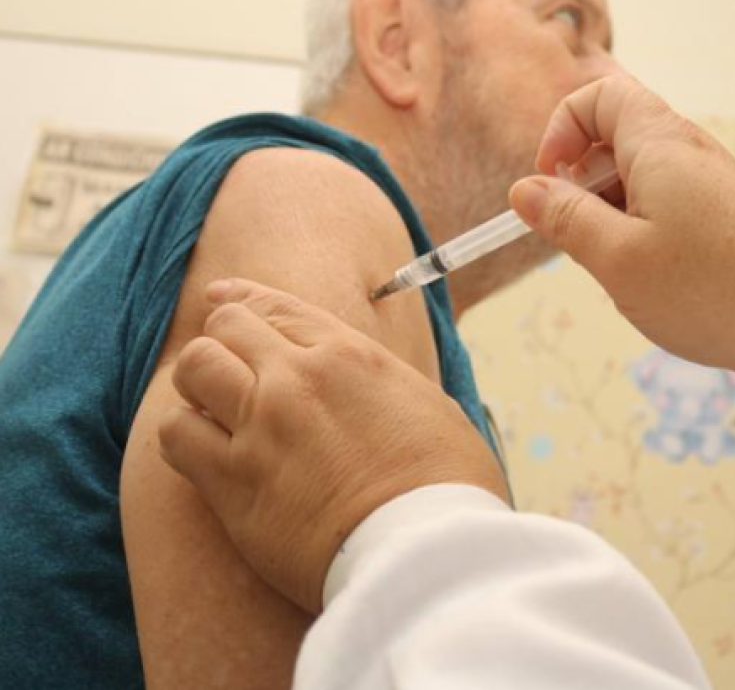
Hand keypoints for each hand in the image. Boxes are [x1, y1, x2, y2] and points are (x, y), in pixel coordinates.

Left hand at [157, 278, 509, 614]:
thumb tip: (368, 385)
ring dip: (199, 382)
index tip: (221, 297)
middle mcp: (297, 379)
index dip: (242, 298)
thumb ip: (383, 383)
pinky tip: (205, 448)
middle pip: (226, 327)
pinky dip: (184, 433)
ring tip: (213, 408)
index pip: (277, 307)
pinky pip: (175, 435)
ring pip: (193, 369)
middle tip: (227, 363)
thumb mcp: (430, 404)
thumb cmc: (447, 484)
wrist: (425, 550)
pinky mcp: (233, 484)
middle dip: (223, 339)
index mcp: (350, 355)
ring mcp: (260, 427)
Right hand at [509, 75, 734, 425]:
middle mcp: (688, 150)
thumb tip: (524, 190)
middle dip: (581, 181)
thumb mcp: (616, 258)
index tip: (550, 182)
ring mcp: (709, 182)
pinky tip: (650, 276)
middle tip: (580, 236)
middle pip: (615, 136)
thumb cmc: (709, 290)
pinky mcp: (723, 214)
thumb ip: (565, 218)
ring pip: (636, 176)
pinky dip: (639, 228)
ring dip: (609, 212)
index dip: (561, 129)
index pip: (599, 94)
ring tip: (619, 265)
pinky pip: (663, 202)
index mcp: (660, 142)